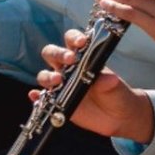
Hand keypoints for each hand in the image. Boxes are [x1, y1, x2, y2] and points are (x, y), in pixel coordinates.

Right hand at [35, 28, 154, 141]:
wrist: (118, 116)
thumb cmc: (117, 93)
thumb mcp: (115, 86)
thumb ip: (109, 82)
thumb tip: (108, 79)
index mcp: (82, 56)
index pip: (71, 40)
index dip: (73, 38)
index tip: (81, 42)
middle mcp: (68, 68)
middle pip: (52, 53)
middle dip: (58, 54)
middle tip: (70, 60)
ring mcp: (61, 84)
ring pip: (44, 75)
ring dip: (47, 76)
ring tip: (58, 80)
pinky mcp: (56, 102)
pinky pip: (41, 98)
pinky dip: (36, 96)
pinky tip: (35, 96)